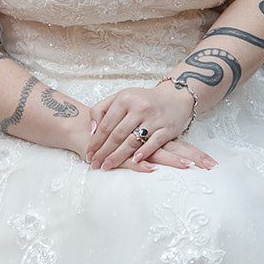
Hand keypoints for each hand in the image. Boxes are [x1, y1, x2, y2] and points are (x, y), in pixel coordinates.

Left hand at [87, 84, 204, 170]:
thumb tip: (91, 129)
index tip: (89, 153)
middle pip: (117, 134)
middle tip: (95, 164)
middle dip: (104, 152)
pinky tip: (133, 161)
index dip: (96, 141)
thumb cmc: (143, 100)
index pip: (106, 124)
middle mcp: (139, 107)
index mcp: (125, 99)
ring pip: (132, 141)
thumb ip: (102, 110)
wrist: (174, 97)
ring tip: (107, 166)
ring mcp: (154, 118)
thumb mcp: (121, 97)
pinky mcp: (167, 128)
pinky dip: (143, 153)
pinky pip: (153, 143)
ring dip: (118, 156)